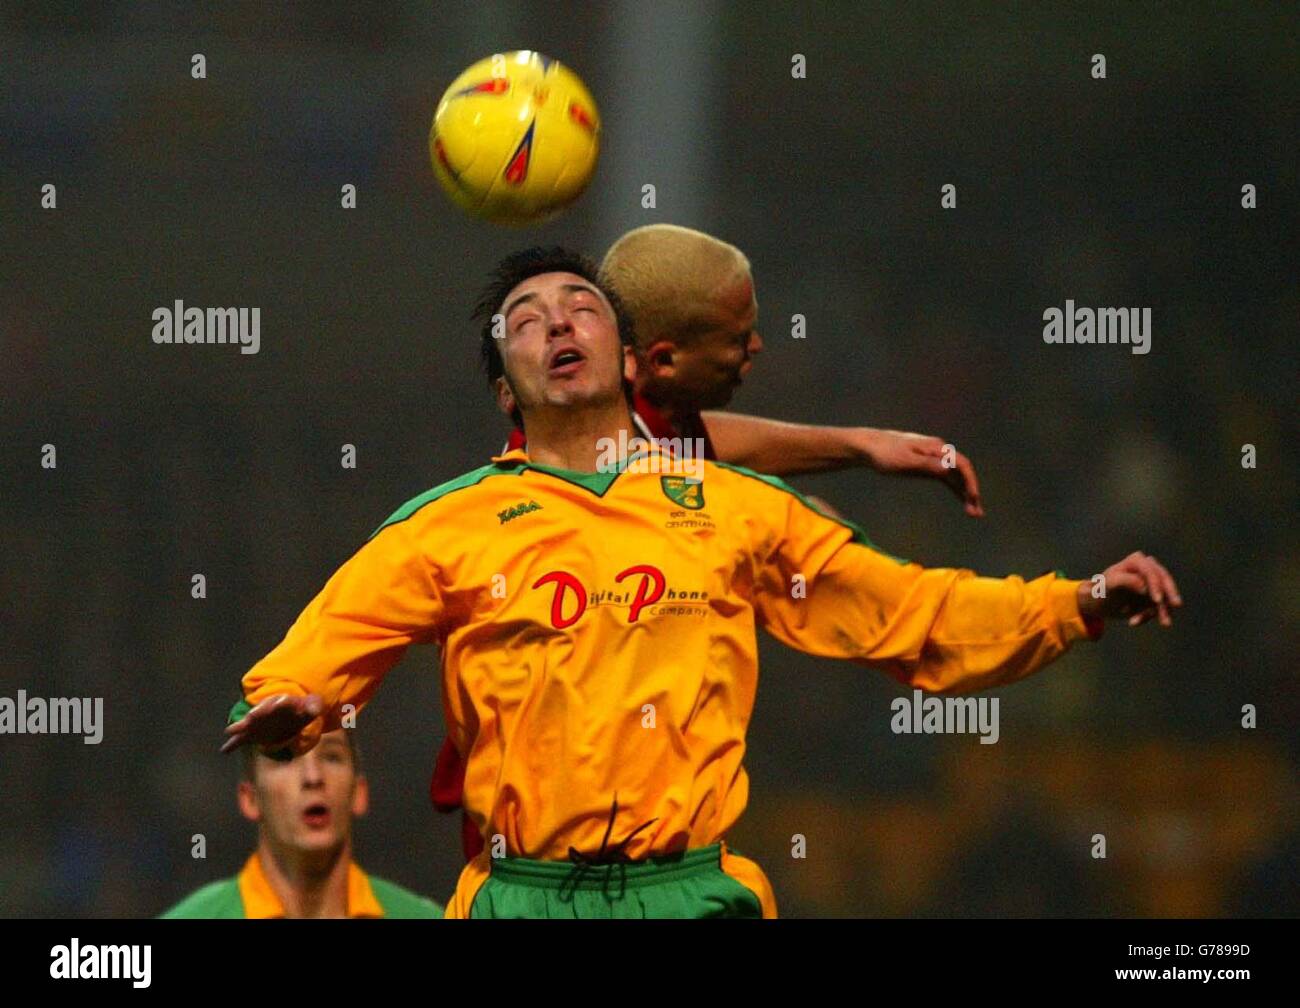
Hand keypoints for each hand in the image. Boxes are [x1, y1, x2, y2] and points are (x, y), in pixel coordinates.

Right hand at [221, 693, 322, 754]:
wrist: (290, 716)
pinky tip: (224, 750)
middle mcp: (266, 710)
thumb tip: (315, 711)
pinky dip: (232, 744)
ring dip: (240, 726)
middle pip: (260, 710)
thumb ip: (313, 707)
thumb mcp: (311, 707)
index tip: (278, 703)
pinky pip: (240, 739)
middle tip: (252, 715)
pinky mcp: (252, 734)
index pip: (280, 701)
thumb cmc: (301, 710)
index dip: (279, 702)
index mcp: (282, 702)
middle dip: (256, 713)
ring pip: (247, 723)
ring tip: (230, 730)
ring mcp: (257, 722)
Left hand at [859, 429, 983, 516]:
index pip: (961, 464)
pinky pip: (946, 478)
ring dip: (965, 493)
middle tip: (977, 513)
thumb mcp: (905, 462)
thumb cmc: (885, 454)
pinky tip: (961, 500)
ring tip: (974, 513)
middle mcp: (939, 451)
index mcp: (936, 448)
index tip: (973, 498)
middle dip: (971, 491)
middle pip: (962, 472)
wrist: (869, 447)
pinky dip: (954, 489)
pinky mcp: (927, 465)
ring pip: (955, 476)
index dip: (970, 482)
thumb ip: (926, 465)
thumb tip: (948, 469)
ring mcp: (934, 458)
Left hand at [1076, 552, 1181, 627]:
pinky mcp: (1155, 596)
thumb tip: (1144, 586)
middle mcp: (1148, 568)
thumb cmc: (1102, 590)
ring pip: (1165, 595)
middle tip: (1176, 606)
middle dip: (1170, 595)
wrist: (1099, 603)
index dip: (1156, 585)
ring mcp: (1153, 583)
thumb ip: (1124, 581)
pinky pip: (1159, 607)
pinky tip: (1134, 623)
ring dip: (1164, 610)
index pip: (1151, 572)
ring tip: (1165, 624)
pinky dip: (1150, 616)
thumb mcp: (1108, 585)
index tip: (1158, 600)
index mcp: (1136, 561)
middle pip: (1164, 581)